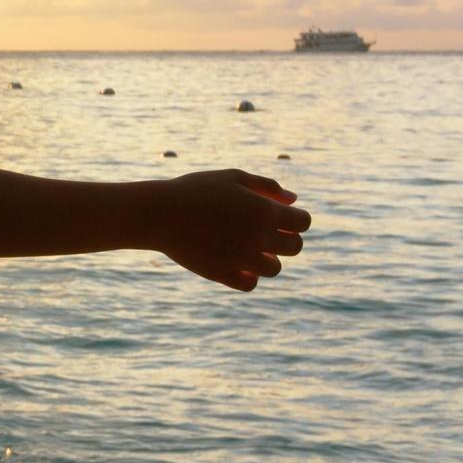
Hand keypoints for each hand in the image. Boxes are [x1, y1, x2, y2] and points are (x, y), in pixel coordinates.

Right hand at [153, 169, 310, 291]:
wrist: (159, 213)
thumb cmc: (195, 190)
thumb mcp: (232, 178)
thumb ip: (266, 187)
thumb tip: (292, 200)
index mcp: (264, 211)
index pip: (303, 222)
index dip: (297, 219)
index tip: (283, 218)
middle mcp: (258, 237)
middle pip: (295, 247)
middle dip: (287, 239)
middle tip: (269, 234)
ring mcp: (241, 258)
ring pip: (274, 269)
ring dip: (268, 259)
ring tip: (250, 249)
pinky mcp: (222, 274)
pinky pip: (250, 283)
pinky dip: (249, 276)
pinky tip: (238, 263)